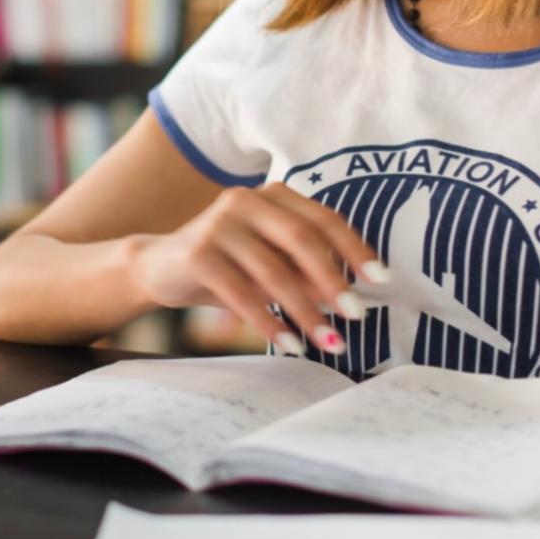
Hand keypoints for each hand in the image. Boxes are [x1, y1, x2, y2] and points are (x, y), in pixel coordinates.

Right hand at [125, 180, 390, 353]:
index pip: (324, 218)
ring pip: (274, 271)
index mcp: (272, 195)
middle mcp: (246, 200)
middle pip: (302, 239)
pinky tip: (288, 343)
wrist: (158, 266)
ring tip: (329, 341)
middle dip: (334, 281)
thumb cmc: (226, 265)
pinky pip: (242, 292)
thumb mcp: (269, 263)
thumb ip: (304, 270)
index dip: (355, 249)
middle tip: (357, 314)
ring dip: (305, 311)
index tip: (381, 281)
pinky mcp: (198, 252)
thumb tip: (350, 297)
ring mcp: (219, 223)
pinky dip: (269, 321)